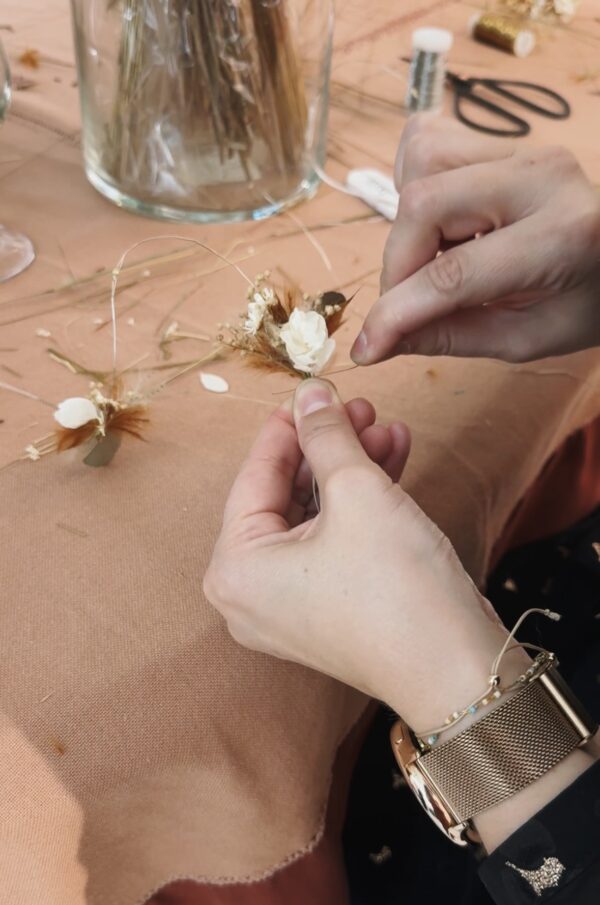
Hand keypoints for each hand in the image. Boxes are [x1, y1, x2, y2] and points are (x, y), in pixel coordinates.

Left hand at [204, 378, 517, 731]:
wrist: (457, 669)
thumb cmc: (397, 588)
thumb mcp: (357, 491)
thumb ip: (326, 435)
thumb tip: (310, 393)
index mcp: (235, 569)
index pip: (254, 476)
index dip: (288, 426)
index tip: (311, 390)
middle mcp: (251, 594)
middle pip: (287, 495)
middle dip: (329, 446)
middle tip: (360, 408)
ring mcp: (289, 606)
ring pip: (315, 515)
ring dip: (352, 468)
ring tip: (386, 427)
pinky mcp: (327, 610)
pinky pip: (333, 542)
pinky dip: (361, 504)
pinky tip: (395, 458)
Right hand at [350, 115, 599, 363]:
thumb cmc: (585, 303)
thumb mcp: (525, 339)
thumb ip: (450, 336)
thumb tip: (377, 342)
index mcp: (561, 237)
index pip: (454, 273)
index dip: (398, 312)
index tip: (368, 347)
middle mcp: (540, 176)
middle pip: (424, 201)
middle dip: (397, 262)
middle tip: (408, 302)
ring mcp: (522, 147)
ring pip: (422, 160)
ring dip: (408, 221)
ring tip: (433, 256)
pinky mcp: (503, 139)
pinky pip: (430, 143)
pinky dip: (416, 185)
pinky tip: (441, 221)